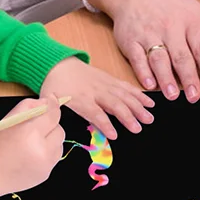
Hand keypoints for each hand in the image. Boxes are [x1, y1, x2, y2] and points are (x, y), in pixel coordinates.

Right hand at [0, 96, 64, 194]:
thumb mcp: (8, 120)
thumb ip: (30, 106)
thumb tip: (49, 101)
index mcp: (30, 133)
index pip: (53, 116)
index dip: (53, 107)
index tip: (52, 102)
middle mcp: (41, 150)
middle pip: (59, 131)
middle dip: (50, 127)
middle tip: (36, 128)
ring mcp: (45, 165)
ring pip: (59, 145)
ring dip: (50, 141)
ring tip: (32, 144)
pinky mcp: (45, 175)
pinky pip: (53, 159)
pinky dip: (46, 154)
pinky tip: (31, 156)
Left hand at [39, 57, 154, 138]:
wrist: (56, 64)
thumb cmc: (53, 86)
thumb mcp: (49, 102)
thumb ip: (56, 116)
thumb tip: (58, 130)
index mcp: (79, 99)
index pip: (95, 112)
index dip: (105, 124)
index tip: (114, 135)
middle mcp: (95, 91)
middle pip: (114, 104)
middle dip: (128, 116)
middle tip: (139, 128)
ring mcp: (105, 84)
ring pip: (124, 95)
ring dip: (138, 106)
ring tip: (149, 117)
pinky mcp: (110, 79)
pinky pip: (126, 87)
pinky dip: (138, 94)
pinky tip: (148, 102)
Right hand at [109, 0, 199, 102]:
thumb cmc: (169, 4)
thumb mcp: (198, 11)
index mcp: (191, 20)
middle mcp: (171, 27)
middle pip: (182, 56)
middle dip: (189, 78)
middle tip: (194, 97)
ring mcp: (149, 33)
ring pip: (159, 58)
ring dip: (166, 78)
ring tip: (172, 95)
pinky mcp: (130, 40)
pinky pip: (137, 58)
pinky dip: (143, 72)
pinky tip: (150, 85)